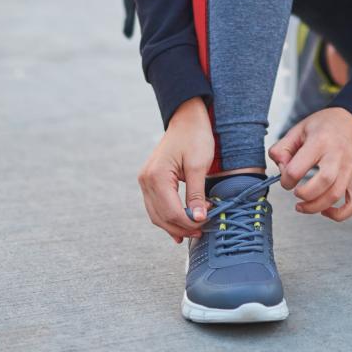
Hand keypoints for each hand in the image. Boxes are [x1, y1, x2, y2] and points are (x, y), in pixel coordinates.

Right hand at [138, 97, 212, 242]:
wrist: (187, 120)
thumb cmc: (195, 138)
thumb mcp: (198, 166)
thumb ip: (196, 194)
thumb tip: (198, 218)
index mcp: (157, 176)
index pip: (171, 211)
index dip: (189, 222)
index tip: (206, 223)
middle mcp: (146, 180)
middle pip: (161, 216)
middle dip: (181, 227)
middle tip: (201, 232)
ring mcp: (145, 181)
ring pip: (156, 214)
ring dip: (173, 226)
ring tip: (193, 231)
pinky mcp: (150, 180)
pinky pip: (156, 206)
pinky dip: (167, 217)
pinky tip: (180, 225)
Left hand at [269, 107, 351, 220]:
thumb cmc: (325, 126)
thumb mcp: (299, 129)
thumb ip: (282, 148)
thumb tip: (280, 167)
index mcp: (320, 142)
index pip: (297, 169)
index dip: (286, 179)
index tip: (286, 179)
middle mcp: (338, 156)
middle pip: (322, 184)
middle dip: (303, 195)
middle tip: (295, 192)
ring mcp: (351, 169)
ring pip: (335, 196)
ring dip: (315, 207)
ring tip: (303, 206)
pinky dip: (339, 214)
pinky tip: (325, 211)